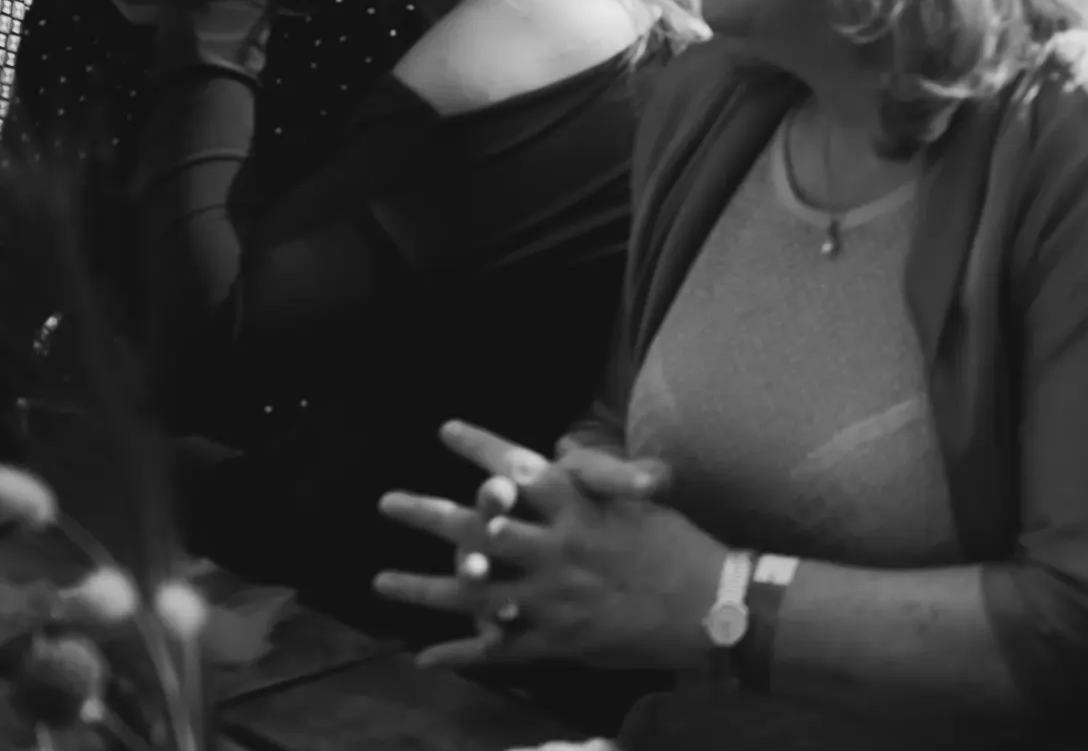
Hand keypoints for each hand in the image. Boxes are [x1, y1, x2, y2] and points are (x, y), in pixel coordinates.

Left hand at [375, 421, 708, 670]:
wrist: (707, 607)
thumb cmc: (679, 546)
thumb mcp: (642, 499)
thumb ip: (595, 477)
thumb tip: (560, 449)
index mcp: (579, 508)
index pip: (520, 467)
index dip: (481, 448)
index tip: (447, 429)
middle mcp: (554, 549)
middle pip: (475, 528)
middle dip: (427, 513)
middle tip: (388, 502)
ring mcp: (548, 599)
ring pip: (469, 593)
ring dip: (421, 588)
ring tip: (380, 582)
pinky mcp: (552, 641)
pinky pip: (493, 649)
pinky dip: (458, 654)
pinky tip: (424, 657)